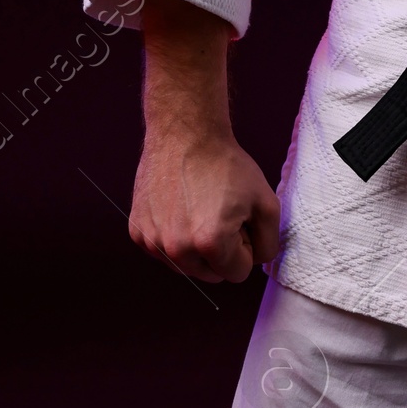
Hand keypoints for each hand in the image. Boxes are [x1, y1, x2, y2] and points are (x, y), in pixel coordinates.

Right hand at [129, 127, 280, 282]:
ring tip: (199, 208)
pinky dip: (173, 236)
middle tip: (220, 212)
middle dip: (221, 250)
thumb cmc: (226, 164)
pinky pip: (163, 251)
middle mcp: (177, 249)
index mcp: (211, 244)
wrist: (186, 133)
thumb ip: (269, 241)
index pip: (238, 273)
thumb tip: (257, 262)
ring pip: (186, 266)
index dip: (245, 245)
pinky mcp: (137, 232)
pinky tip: (179, 207)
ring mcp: (153, 242)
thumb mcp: (266, 201)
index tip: (239, 217)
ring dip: (196, 246)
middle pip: (211, 274)